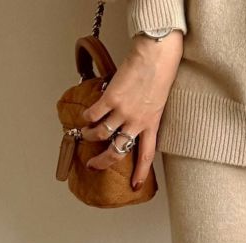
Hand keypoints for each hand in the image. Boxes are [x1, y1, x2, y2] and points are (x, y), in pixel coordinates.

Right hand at [80, 32, 183, 189]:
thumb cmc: (161, 74)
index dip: (140, 173)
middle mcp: (137, 122)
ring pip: (102, 134)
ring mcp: (123, 111)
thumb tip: (134, 122)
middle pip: (118, 151)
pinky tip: (84, 116)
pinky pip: (93, 114)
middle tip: (94, 166)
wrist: (156, 55)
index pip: (146, 156)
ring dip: (91, 137)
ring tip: (86, 135)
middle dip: (104, 162)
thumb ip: (146, 115)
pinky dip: (86, 117)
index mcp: (152, 125)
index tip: (135, 186)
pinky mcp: (111, 97)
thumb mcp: (159, 102)